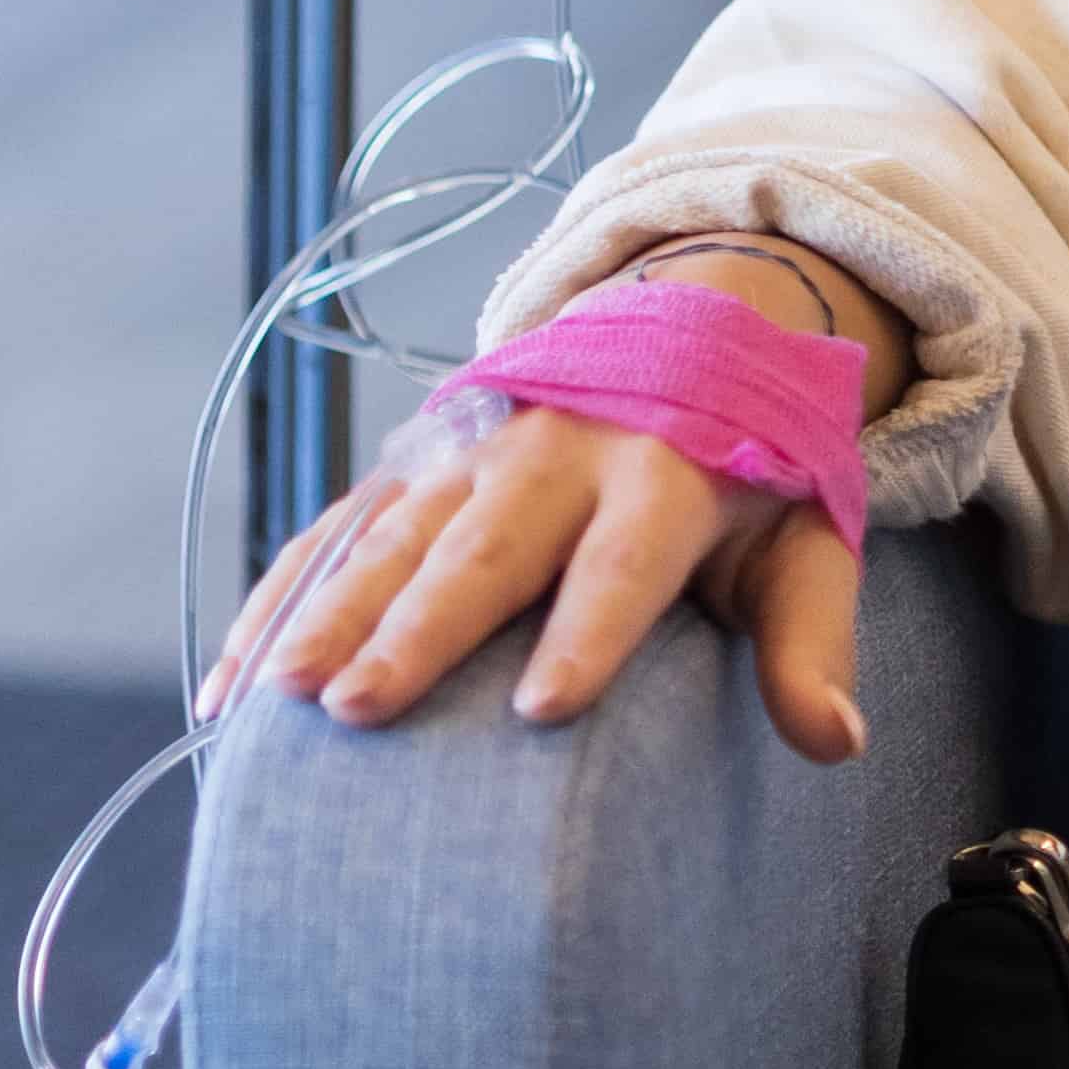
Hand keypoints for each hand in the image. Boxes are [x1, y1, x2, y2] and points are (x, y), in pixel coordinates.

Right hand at [206, 243, 910, 764]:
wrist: (690, 326)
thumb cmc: (747, 468)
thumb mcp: (802, 538)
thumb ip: (809, 637)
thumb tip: (837, 741)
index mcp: (662, 473)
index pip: (624, 562)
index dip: (589, 632)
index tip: (543, 709)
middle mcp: (555, 457)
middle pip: (482, 550)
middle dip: (417, 628)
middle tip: (357, 708)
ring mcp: (470, 455)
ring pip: (388, 537)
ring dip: (327, 616)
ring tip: (277, 698)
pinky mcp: (412, 467)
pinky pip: (330, 536)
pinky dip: (278, 606)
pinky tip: (231, 689)